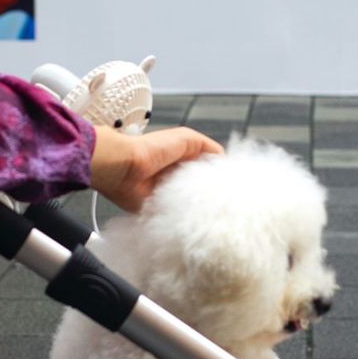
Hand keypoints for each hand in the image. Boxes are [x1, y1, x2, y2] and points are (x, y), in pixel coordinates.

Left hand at [88, 124, 222, 212]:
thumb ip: (207, 147)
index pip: (207, 170)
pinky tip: (195, 220)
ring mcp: (168, 194)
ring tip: (214, 213)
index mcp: (184, 160)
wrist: (125, 168)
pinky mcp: (159, 209)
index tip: (232, 185)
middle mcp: (177, 177)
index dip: (219, 176)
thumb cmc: (154, 149)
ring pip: (190, 203)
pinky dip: (183, 217)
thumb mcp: (187, 138)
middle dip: (211, 193)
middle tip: (225, 203)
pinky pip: (175, 215)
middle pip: (200, 188)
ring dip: (198, 206)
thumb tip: (223, 159)